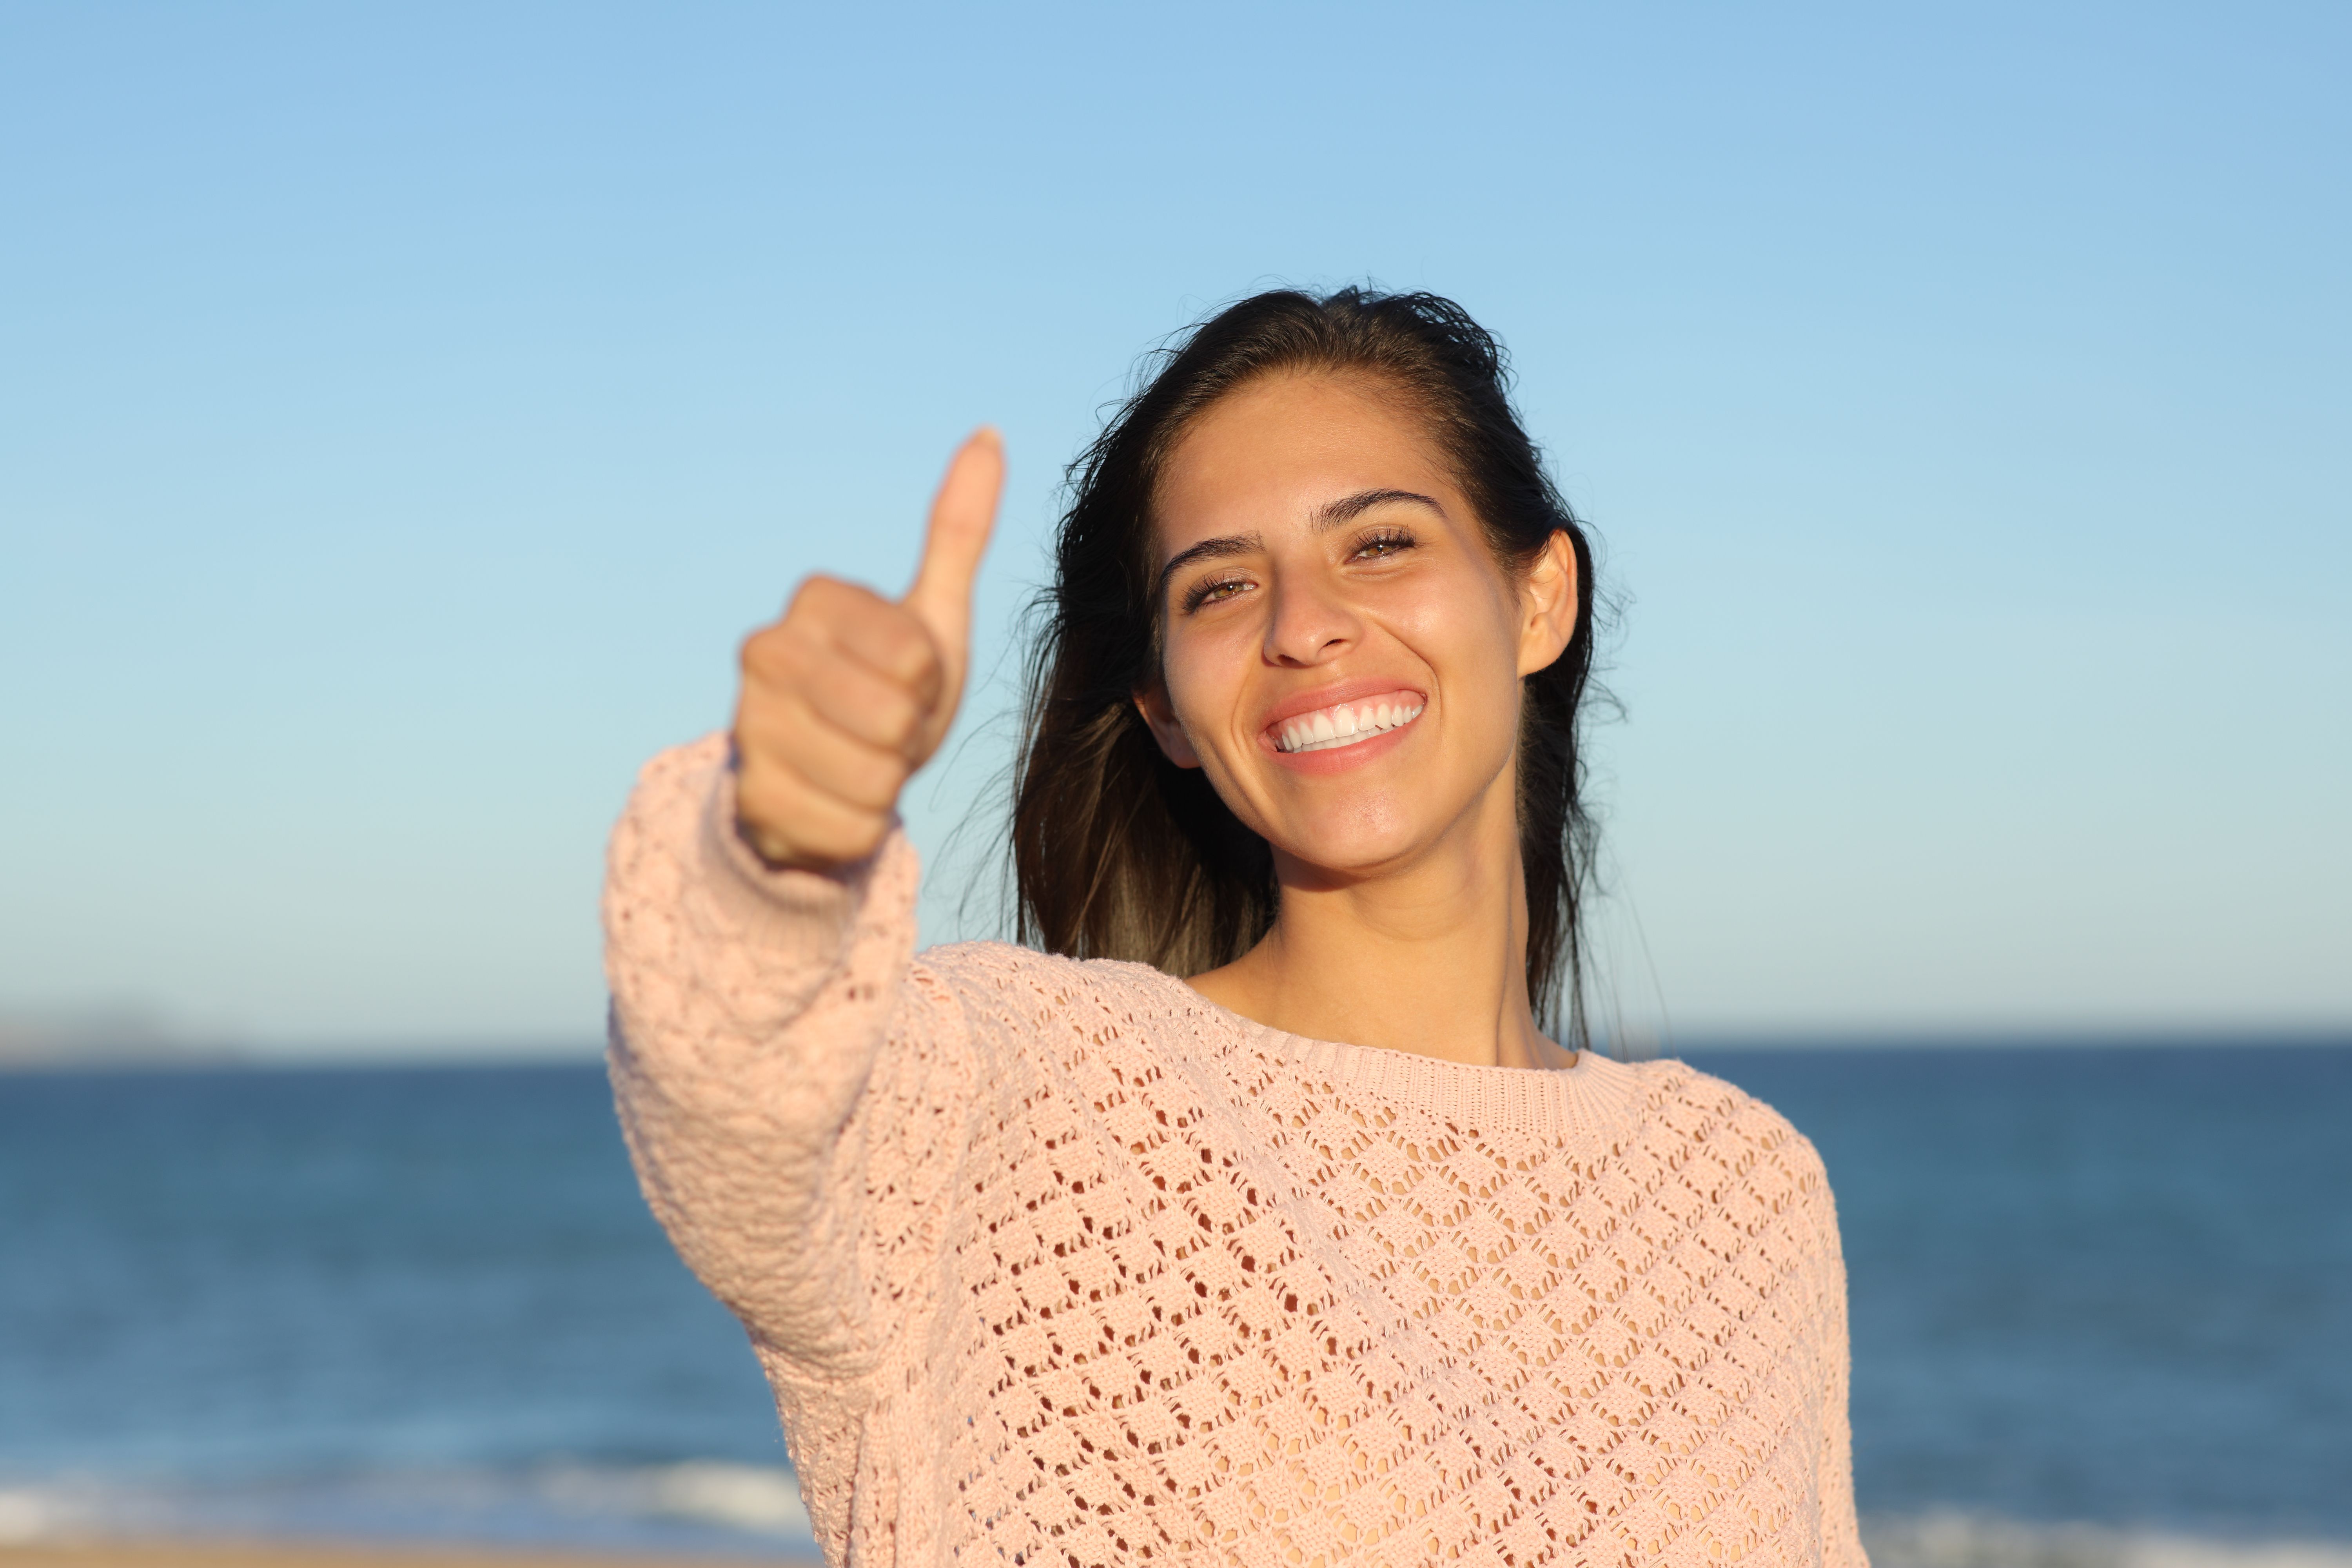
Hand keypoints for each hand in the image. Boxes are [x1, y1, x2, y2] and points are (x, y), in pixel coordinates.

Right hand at [732, 430, 1003, 870]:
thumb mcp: (932, 619)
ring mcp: (748, 725)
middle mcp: (765, 652)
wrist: (826, 778)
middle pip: (894, 717)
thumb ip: (956, 532)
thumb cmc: (887, 691)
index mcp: (815, 601)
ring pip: (873, 777)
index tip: (903, 679)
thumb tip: (990, 434)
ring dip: (885, 784)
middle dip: (907, 737)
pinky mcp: (749, 797)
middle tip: (883, 729)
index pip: (915, 653)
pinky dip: (859, 827)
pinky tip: (834, 803)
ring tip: (860, 763)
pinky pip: (849, 828)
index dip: (926, 680)